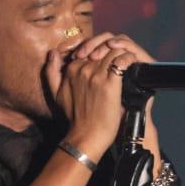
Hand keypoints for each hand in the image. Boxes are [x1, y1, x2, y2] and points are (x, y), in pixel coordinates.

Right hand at [51, 33, 160, 158]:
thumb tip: (52, 53)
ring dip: (123, 53)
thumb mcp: (56, 94)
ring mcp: (95, 75)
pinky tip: (132, 63)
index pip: (90, 51)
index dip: (100, 54)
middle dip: (112, 51)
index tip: (109, 62)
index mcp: (71, 69)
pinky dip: (129, 58)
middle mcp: (82, 69)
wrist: (86, 135)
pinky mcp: (109, 84)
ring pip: (113, 52)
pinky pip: (121, 61)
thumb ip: (51, 72)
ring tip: (129, 60)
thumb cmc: (75, 117)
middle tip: (122, 59)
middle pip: (102, 50)